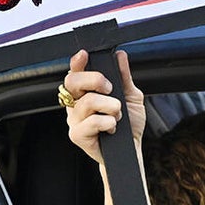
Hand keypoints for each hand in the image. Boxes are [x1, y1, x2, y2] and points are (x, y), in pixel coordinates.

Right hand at [60, 49, 143, 165]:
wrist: (132, 149)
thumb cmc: (129, 124)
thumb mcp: (131, 96)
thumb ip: (124, 77)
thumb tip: (120, 56)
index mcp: (85, 91)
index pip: (75, 72)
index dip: (77, 62)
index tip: (84, 55)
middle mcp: (76, 103)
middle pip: (73, 81)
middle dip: (95, 80)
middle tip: (110, 90)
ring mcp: (74, 119)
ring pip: (88, 102)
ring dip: (110, 106)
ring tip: (118, 115)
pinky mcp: (77, 135)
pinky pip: (91, 122)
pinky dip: (108, 122)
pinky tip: (112, 127)